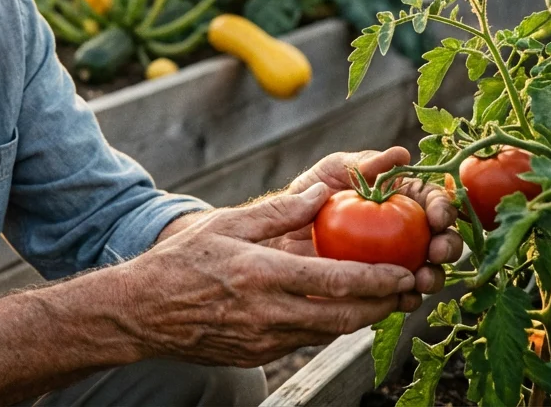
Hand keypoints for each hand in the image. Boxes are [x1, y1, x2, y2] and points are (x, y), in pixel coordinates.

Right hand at [120, 183, 417, 368]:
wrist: (143, 312)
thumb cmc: (181, 261)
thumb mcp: (225, 225)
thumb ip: (277, 212)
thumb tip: (322, 194)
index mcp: (261, 274)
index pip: (335, 281)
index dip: (377, 280)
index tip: (403, 273)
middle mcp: (268, 312)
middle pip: (344, 315)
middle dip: (382, 305)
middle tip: (408, 292)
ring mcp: (264, 339)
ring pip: (329, 332)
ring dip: (360, 317)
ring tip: (383, 301)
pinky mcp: (258, 355)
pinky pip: (305, 340)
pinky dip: (328, 326)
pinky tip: (338, 310)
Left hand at [268, 146, 463, 296]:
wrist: (277, 232)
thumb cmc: (307, 194)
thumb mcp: (332, 171)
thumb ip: (365, 164)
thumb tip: (402, 155)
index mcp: (400, 199)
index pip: (431, 201)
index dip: (442, 208)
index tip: (438, 217)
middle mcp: (404, 232)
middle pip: (439, 239)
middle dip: (447, 245)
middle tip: (438, 250)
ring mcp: (394, 262)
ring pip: (426, 272)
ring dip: (432, 276)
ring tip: (422, 279)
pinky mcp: (378, 288)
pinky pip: (399, 297)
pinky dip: (406, 299)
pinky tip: (403, 298)